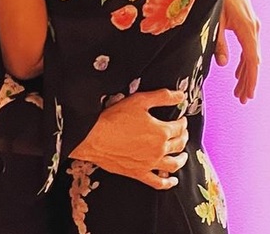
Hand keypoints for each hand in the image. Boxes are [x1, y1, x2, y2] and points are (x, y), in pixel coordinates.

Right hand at [70, 89, 187, 189]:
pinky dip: (168, 183)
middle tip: (183, 133)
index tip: (181, 119)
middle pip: (179, 145)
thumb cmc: (114, 118)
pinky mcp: (139, 174)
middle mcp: (159, 150)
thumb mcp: (140, 100)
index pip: (179, 127)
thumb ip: (162, 97)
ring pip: (173, 165)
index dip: (183, 122)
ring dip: (181, 159)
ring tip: (183, 155)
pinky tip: (172, 180)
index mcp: (161, 131)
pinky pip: (158, 182)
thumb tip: (180, 96)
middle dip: (183, 137)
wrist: (94, 137)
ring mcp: (150, 164)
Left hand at [215, 0, 259, 103]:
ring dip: (246, 72)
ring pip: (252, 54)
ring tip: (239, 90)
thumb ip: (219, 42)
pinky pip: (249, 45)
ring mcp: (252, 24)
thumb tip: (224, 64)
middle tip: (241, 99)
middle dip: (248, 80)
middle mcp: (253, 27)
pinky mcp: (247, 21)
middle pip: (254, 60)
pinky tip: (239, 70)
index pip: (252, 60)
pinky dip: (245, 59)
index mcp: (247, 29)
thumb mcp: (215, 20)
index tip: (248, 95)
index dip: (251, 79)